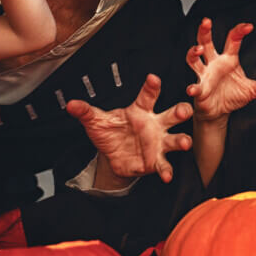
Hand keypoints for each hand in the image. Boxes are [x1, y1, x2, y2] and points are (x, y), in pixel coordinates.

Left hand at [65, 74, 192, 183]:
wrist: (112, 156)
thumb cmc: (111, 133)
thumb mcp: (96, 122)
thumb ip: (85, 112)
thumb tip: (70, 105)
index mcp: (141, 110)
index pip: (148, 96)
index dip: (152, 87)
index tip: (153, 79)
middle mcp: (154, 124)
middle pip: (172, 115)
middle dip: (180, 111)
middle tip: (184, 110)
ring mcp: (158, 143)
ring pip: (175, 139)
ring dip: (181, 140)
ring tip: (184, 143)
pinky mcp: (156, 161)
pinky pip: (164, 165)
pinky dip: (166, 170)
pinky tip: (166, 175)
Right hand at [185, 19, 255, 122]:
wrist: (219, 111)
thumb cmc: (232, 95)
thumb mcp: (250, 90)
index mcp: (229, 59)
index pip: (233, 40)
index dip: (240, 31)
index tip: (248, 27)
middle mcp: (214, 63)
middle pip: (206, 42)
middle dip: (205, 32)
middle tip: (206, 21)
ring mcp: (205, 75)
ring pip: (194, 59)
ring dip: (193, 53)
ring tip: (198, 49)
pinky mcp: (200, 89)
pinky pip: (195, 86)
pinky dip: (193, 88)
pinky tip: (192, 89)